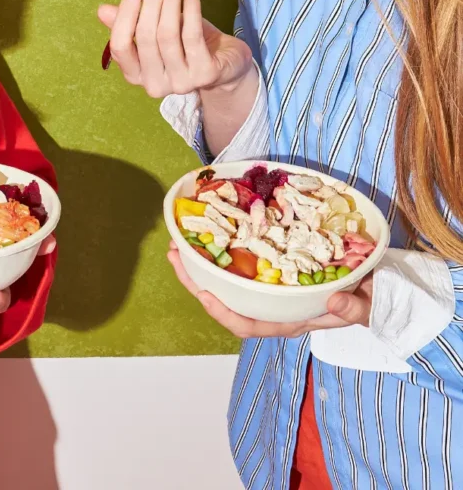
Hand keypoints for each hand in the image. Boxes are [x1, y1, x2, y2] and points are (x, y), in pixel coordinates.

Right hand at [97, 0, 252, 97]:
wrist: (226, 65)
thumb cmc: (185, 46)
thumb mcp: (155, 32)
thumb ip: (130, 23)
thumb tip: (103, 10)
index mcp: (136, 74)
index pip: (120, 47)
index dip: (125, 16)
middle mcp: (154, 84)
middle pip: (145, 37)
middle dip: (152, 0)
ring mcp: (180, 82)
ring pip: (167, 34)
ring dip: (171, 0)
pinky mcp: (204, 74)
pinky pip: (192, 35)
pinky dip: (190, 9)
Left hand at [168, 241, 372, 337]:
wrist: (382, 284)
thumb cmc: (373, 298)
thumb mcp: (369, 304)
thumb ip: (354, 307)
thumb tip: (334, 302)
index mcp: (292, 318)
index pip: (251, 325)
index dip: (225, 314)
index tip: (204, 295)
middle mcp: (276, 304)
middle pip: (228, 300)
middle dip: (198, 282)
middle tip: (175, 255)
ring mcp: (274, 285)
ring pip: (230, 281)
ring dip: (203, 265)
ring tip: (180, 243)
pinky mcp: (277, 265)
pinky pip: (244, 261)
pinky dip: (225, 249)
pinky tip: (212, 230)